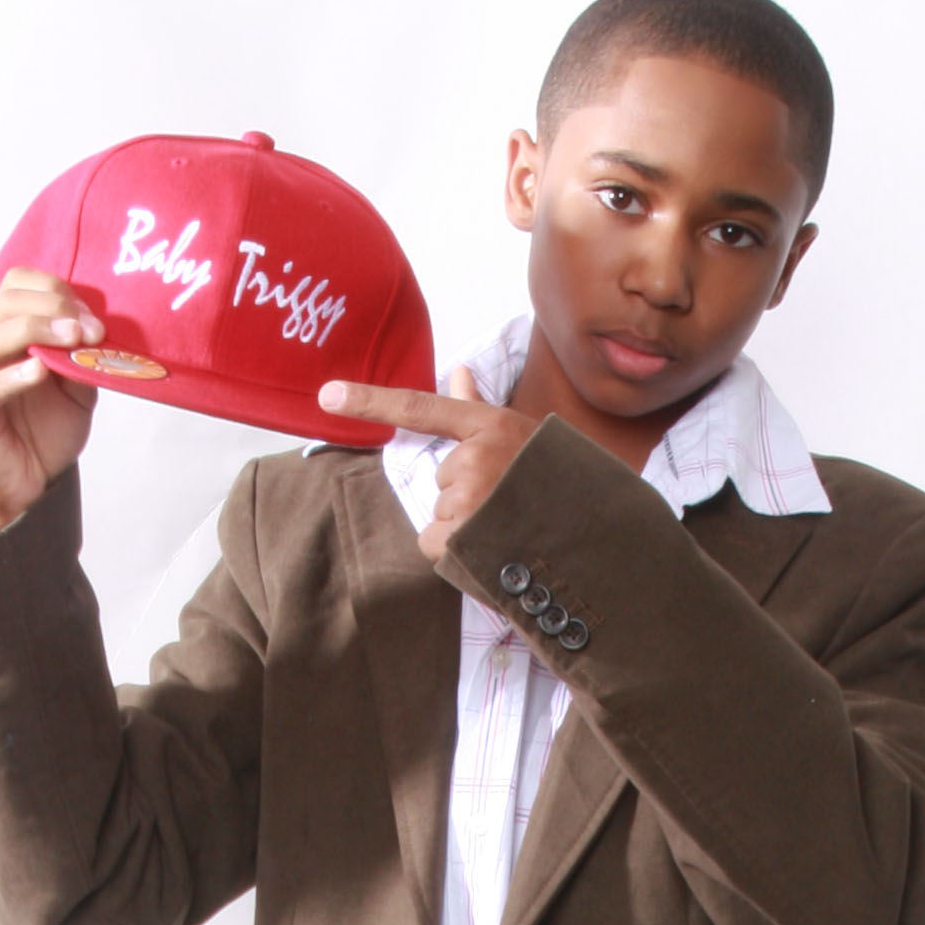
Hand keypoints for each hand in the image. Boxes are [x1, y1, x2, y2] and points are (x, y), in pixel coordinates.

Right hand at [0, 271, 104, 537]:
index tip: (91, 315)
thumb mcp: (74, 388)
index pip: (15, 286)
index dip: (54, 290)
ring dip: (38, 330)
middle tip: (91, 327)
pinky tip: (40, 371)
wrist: (26, 487)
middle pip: (6, 304)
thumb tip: (96, 328)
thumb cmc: (42, 434)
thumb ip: (78, 356)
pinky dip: (15, 375)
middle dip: (54, 308)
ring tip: (74, 338)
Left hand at [319, 366, 539, 562]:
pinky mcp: (465, 536)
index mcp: (490, 425)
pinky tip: (491, 548)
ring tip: (507, 526)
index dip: (370, 401)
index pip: (420, 408)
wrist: (596, 534)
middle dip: (465, 494)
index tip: (327, 395)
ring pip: (441, 512)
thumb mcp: (523, 438)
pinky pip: (435, 543)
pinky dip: (455, 553)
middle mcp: (477, 456)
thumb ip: (479, 408)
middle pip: (440, 477)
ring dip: (466, 525)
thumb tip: (458, 370)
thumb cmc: (559, 483)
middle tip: (508, 502)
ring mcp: (472, 497)